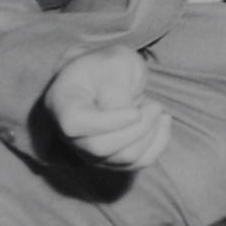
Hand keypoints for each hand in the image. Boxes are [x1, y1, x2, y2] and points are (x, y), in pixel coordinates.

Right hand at [43, 45, 172, 169]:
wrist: (107, 76)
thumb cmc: (108, 65)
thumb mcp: (114, 62)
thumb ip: (115, 87)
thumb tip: (124, 117)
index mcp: (62, 102)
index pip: (75, 125)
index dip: (108, 122)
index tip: (134, 111)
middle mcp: (69, 134)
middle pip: (100, 148)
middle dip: (138, 128)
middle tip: (155, 106)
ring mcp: (88, 150)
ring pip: (123, 159)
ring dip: (150, 134)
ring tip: (156, 109)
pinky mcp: (110, 159)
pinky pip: (138, 164)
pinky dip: (158, 144)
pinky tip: (162, 122)